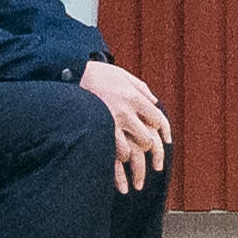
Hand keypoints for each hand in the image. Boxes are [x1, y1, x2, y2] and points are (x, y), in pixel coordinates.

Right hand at [81, 59, 174, 187]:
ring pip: (130, 152)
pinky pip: (110, 155)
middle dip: (148, 146)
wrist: (71, 75)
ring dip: (131, 156)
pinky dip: (116, 162)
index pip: (158, 119)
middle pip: (147, 139)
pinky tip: (117, 162)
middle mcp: (124, 112)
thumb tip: (155, 102)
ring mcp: (108, 124)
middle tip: (145, 148)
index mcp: (134, 97)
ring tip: (128, 156)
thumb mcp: (124, 76)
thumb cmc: (99, 75)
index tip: (166, 139)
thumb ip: (142, 89)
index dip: (164, 131)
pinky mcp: (95, 132)